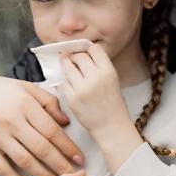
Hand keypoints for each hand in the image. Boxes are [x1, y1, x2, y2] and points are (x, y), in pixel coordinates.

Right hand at [0, 73, 83, 175]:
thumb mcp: (25, 87)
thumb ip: (48, 101)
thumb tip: (66, 121)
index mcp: (25, 104)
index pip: (52, 130)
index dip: (68, 147)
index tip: (80, 158)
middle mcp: (12, 120)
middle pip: (41, 148)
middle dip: (60, 164)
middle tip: (74, 175)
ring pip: (25, 160)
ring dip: (43, 175)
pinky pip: (2, 168)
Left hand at [61, 44, 143, 171]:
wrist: (111, 126)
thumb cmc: (113, 103)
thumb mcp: (113, 80)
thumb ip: (99, 67)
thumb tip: (81, 54)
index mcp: (108, 71)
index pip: (94, 49)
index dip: (88, 50)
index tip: (85, 53)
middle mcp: (95, 77)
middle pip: (79, 56)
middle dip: (75, 57)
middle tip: (74, 60)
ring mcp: (82, 88)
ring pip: (67, 66)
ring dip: (66, 64)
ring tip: (67, 65)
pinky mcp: (71, 98)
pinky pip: (62, 81)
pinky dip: (64, 80)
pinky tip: (68, 82)